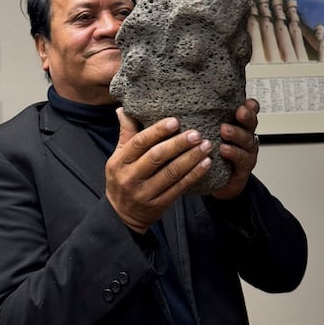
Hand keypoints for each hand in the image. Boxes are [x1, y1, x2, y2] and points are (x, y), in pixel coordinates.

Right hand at [105, 108, 212, 232]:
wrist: (121, 215)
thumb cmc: (121, 179)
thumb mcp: (118, 158)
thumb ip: (126, 134)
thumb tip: (124, 109)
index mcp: (119, 162)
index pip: (139, 143)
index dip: (157, 131)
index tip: (175, 121)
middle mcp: (130, 178)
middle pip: (156, 157)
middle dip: (178, 144)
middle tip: (196, 133)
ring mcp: (144, 193)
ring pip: (171, 173)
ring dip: (191, 158)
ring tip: (206, 146)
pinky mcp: (158, 205)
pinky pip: (179, 188)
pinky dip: (194, 175)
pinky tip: (205, 164)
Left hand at [212, 97, 259, 200]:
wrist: (220, 186)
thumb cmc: (214, 158)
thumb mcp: (210, 137)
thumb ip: (205, 122)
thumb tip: (186, 107)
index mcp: (239, 127)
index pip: (249, 112)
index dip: (250, 106)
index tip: (244, 101)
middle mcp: (245, 138)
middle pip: (251, 124)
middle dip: (247, 116)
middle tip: (239, 112)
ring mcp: (246, 153)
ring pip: (247, 140)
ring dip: (237, 134)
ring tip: (225, 130)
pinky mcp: (243, 168)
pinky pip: (241, 159)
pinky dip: (233, 153)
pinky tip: (224, 149)